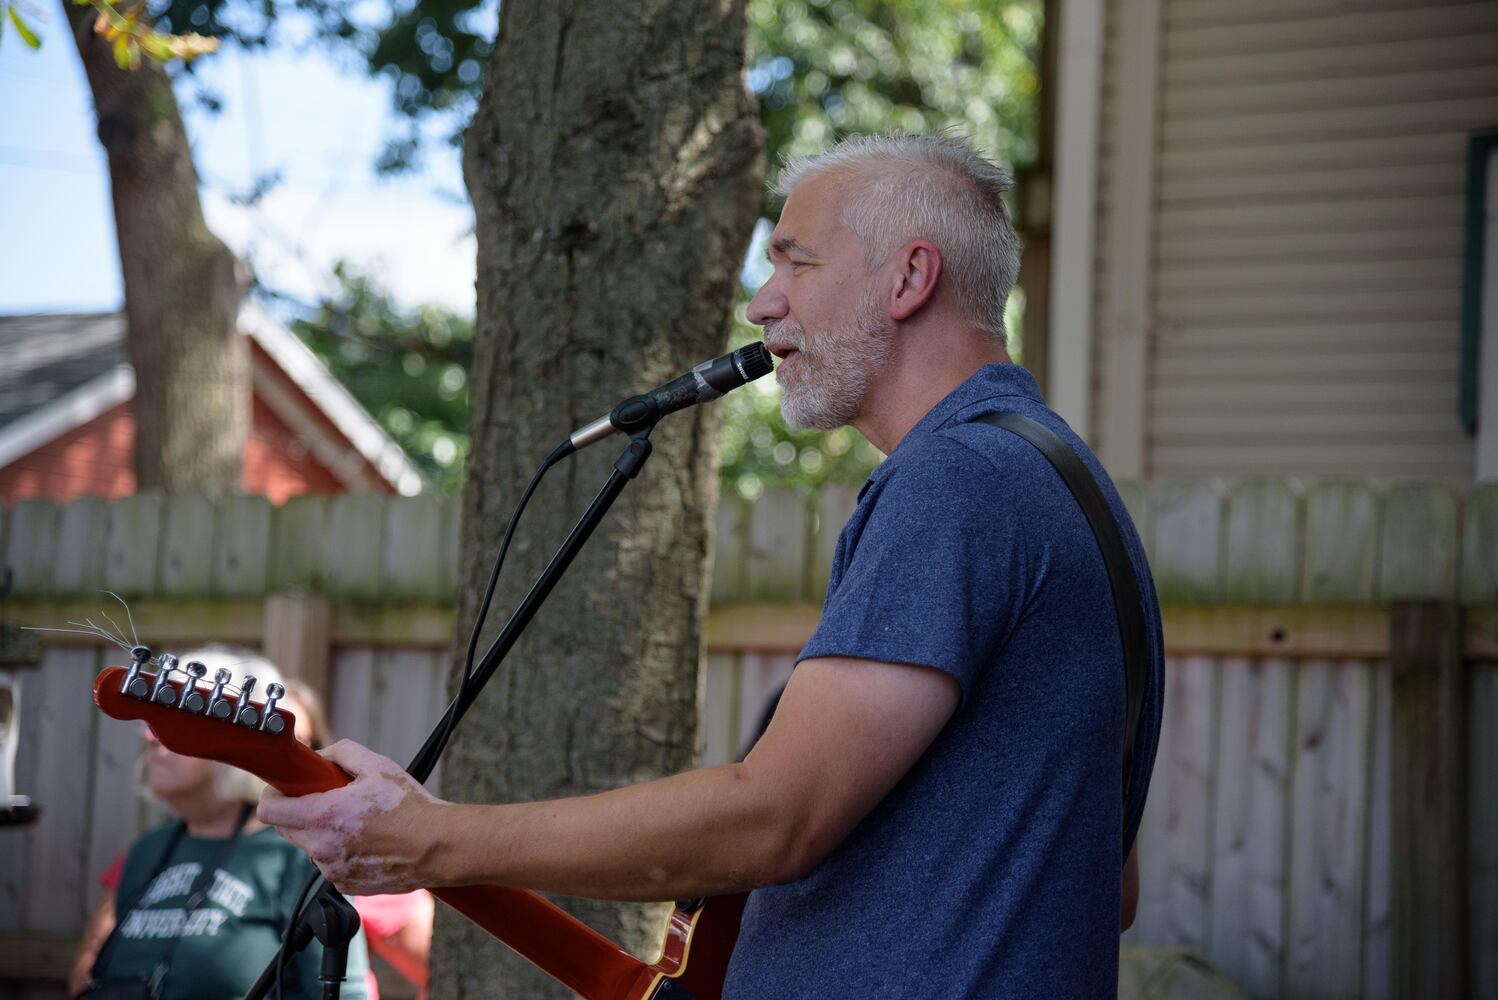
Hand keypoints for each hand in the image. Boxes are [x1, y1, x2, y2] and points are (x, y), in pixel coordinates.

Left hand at [258, 740, 441, 894]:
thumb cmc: (410, 807)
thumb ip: (341, 753)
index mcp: (324, 816)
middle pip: (286, 829)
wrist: (438, 847)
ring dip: (322, 833)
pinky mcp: (345, 885)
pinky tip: (367, 842)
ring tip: (357, 822)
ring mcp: (331, 870)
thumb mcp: (378, 766)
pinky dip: (340, 852)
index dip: (272, 795)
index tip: (285, 788)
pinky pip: (330, 864)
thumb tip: (320, 756)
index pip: (270, 810)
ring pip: (310, 847)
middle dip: (298, 811)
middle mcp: (321, 847)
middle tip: (327, 800)